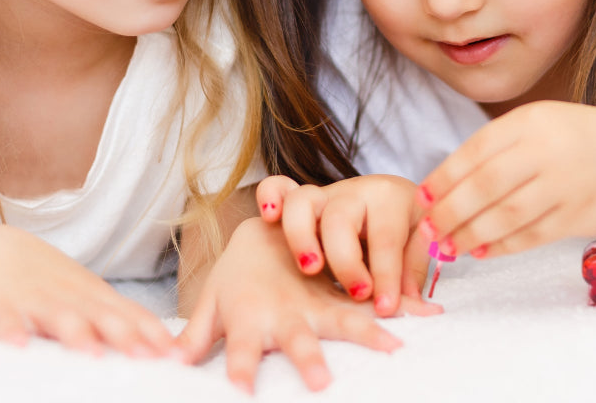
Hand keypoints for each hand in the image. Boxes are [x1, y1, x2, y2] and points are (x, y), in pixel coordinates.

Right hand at [0, 224, 177, 357]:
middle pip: (104, 315)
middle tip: (145, 357)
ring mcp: (40, 298)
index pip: (132, 314)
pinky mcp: (5, 301)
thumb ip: (112, 318)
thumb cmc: (51, 280)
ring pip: (62, 315)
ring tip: (93, 355)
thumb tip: (147, 346)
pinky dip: (13, 328)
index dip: (153, 334)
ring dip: (79, 334)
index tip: (174, 353)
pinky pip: (8, 316)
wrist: (5, 248)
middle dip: (127, 336)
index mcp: (96, 296)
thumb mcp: (86, 296)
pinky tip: (20, 344)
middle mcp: (74, 296)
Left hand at [176, 216, 404, 392]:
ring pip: (346, 307)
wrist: (276, 211)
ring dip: (368, 329)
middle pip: (299, 331)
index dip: (239, 369)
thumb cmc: (244, 267)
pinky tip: (430, 314)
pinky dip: (404, 302)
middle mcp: (288, 297)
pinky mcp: (347, 275)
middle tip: (322, 384)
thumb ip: (196, 331)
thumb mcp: (217, 298)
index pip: (239, 346)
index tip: (239, 394)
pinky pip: (376, 292)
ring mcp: (321, 283)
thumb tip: (165, 362)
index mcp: (252, 311)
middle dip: (310, 355)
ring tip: (394, 350)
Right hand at [257, 175, 441, 316]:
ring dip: (301, 235)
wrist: (394, 200)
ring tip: (310, 267)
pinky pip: (277, 186)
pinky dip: (270, 195)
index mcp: (390, 197)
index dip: (387, 274)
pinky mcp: (300, 200)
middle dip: (346, 260)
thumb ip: (413, 268)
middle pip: (340, 218)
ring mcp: (324, 195)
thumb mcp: (421, 241)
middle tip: (356, 292)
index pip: (386, 237)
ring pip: (302, 201)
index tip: (385, 307)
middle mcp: (354, 192)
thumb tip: (409, 303)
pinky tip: (269, 217)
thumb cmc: (408, 226)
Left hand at [416, 101, 595, 258]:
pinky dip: (503, 247)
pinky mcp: (580, 215)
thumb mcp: (540, 122)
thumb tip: (446, 183)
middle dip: (450, 212)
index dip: (444, 177)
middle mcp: (549, 149)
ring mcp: (567, 184)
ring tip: (448, 248)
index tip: (421, 197)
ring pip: (507, 216)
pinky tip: (482, 252)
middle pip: (486, 186)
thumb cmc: (579, 137)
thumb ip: (499, 145)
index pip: (476, 150)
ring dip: (471, 235)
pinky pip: (533, 236)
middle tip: (427, 231)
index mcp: (532, 120)